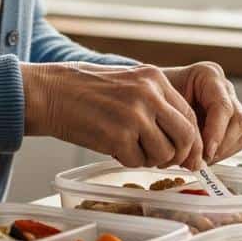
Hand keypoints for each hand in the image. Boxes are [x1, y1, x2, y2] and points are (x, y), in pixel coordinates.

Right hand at [22, 62, 203, 168]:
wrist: (50, 92)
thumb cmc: (85, 91)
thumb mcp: (128, 84)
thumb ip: (155, 103)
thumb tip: (182, 138)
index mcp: (154, 78)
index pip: (189, 115)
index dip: (191, 140)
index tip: (187, 155)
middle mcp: (149, 94)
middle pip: (185, 136)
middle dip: (179, 155)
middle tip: (164, 162)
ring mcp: (134, 115)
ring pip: (164, 153)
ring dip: (150, 160)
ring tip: (131, 150)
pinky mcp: (118, 136)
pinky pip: (137, 162)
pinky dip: (128, 161)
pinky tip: (113, 149)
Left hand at [161, 62, 241, 163]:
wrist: (150, 94)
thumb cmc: (154, 94)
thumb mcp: (162, 104)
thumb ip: (179, 127)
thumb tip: (195, 162)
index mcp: (209, 75)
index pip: (223, 107)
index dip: (216, 132)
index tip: (206, 152)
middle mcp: (224, 88)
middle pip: (238, 121)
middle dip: (221, 145)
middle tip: (200, 161)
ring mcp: (230, 104)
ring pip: (241, 133)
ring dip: (222, 152)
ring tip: (197, 160)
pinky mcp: (231, 121)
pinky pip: (237, 142)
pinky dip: (221, 153)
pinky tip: (201, 156)